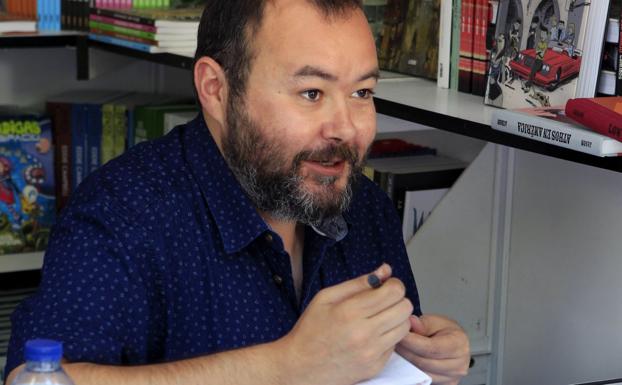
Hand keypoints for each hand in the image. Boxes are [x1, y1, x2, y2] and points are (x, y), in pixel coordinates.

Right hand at [279, 264, 412, 384]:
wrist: (300, 367)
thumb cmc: (311, 329)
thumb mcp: (326, 297)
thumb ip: (358, 282)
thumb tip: (385, 270)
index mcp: (350, 312)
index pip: (394, 292)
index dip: (394, 284)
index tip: (386, 286)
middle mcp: (364, 333)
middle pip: (405, 308)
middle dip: (398, 299)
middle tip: (384, 301)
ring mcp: (372, 353)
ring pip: (405, 327)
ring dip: (396, 318)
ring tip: (379, 317)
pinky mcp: (375, 367)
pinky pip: (396, 344)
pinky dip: (389, 336)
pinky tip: (372, 335)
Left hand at [396, 314, 469, 384]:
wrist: (454, 342)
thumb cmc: (444, 331)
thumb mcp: (434, 321)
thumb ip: (422, 323)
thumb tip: (411, 322)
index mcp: (459, 344)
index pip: (431, 348)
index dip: (412, 343)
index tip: (399, 336)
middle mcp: (459, 364)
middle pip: (425, 363)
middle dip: (405, 352)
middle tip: (393, 342)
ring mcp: (453, 378)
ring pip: (422, 374)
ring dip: (406, 363)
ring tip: (398, 350)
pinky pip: (424, 381)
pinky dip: (411, 372)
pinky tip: (404, 361)